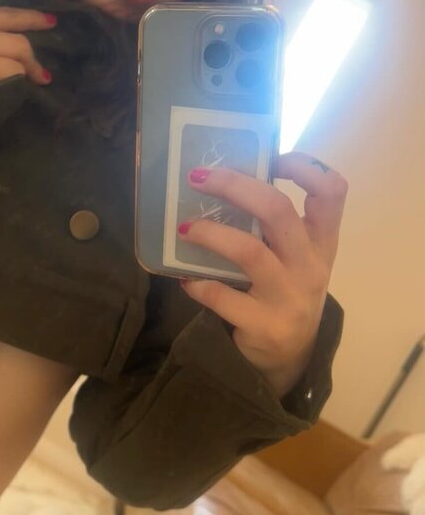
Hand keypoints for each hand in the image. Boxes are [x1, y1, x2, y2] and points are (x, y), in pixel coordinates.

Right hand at [0, 7, 55, 114]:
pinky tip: (3, 100)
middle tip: (41, 75)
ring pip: (17, 61)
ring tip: (24, 89)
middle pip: (17, 40)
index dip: (29, 16)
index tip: (51, 20)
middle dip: (32, 59)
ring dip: (24, 77)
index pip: (1, 14)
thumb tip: (3, 46)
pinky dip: (15, 90)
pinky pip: (12, 81)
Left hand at [176, 152, 347, 397]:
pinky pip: (223, 297)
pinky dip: (198, 284)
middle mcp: (310, 266)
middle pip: (279, 212)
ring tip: (183, 226)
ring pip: (250, 252)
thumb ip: (272, 226)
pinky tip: (184, 278)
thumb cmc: (285, 291)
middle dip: (236, 186)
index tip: (272, 157)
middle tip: (199, 177)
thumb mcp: (294, 258)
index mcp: (321, 242)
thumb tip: (221, 179)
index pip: (331, 192)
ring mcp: (289, 297)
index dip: (305, 167)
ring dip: (211, 233)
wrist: (289, 358)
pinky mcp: (264, 325)